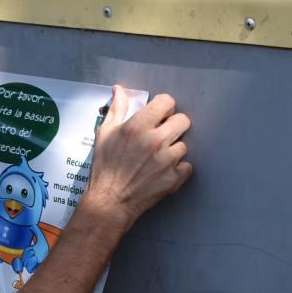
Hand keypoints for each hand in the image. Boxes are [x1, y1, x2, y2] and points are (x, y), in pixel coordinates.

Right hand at [82, 85, 192, 230]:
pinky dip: (177, 170)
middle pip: (183, 121)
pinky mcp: (173, 178)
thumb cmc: (104, 168)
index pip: (167, 102)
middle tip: (161, 138)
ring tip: (156, 160)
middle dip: (173, 127)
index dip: (164, 109)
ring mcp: (166, 161)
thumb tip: (120, 89)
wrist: (109, 202)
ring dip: (173, 151)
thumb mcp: (105, 134)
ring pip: (184, 145)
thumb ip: (117, 109)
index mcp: (137, 127)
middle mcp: (154, 141)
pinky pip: (187, 167)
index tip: (159, 117)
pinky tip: (162, 173)